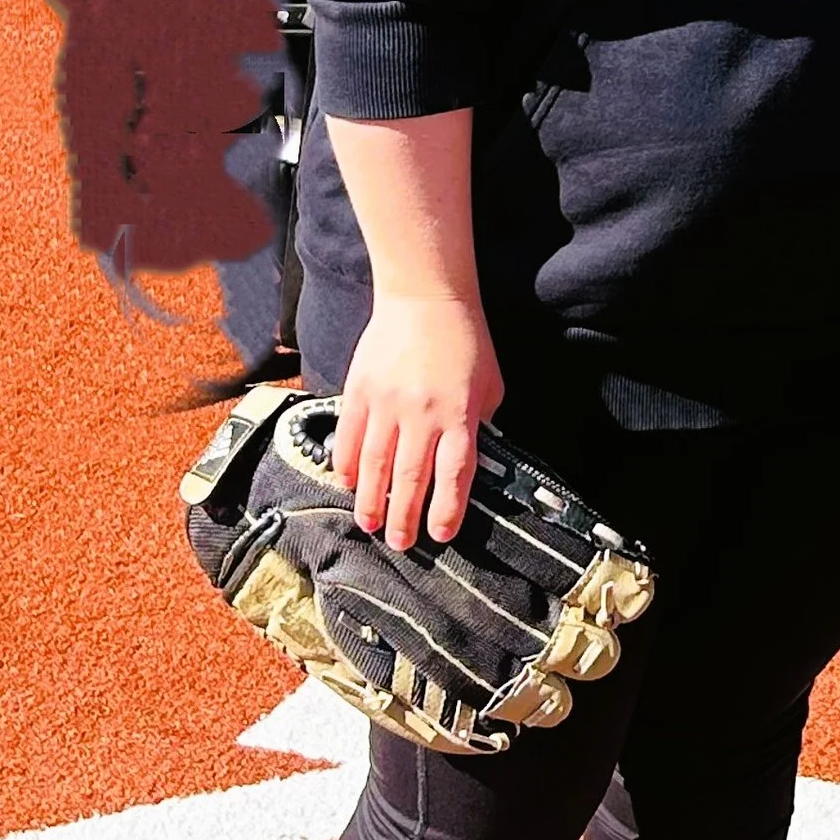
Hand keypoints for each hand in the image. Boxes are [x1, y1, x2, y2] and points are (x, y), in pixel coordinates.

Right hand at [332, 294, 504, 549]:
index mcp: (459, 415)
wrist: (424, 296)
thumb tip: (471, 460)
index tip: (440, 534)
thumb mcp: (490, 383)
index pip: (454, 474)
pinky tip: (349, 483)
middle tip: (400, 543)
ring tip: (369, 525)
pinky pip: (351, 437)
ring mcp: (387, 403)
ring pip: (376, 464)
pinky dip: (349, 464)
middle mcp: (422, 414)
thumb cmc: (465, 341)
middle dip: (403, 517)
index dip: (446, 509)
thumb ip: (481, 423)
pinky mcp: (360, 391)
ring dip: (371, 500)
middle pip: (410, 478)